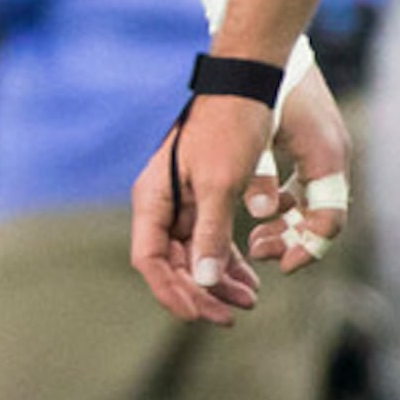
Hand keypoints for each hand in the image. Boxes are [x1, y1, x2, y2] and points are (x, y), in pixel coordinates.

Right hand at [129, 92, 277, 325]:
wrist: (248, 85)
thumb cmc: (228, 127)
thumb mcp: (220, 182)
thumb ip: (211, 233)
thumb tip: (205, 281)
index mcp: (154, 197)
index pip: (149, 260)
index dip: (172, 291)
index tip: (201, 313)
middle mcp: (162, 203)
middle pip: (171, 263)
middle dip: (201, 292)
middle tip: (233, 314)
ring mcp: (182, 202)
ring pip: (193, 256)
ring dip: (217, 282)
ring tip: (250, 300)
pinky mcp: (205, 198)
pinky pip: (210, 241)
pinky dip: (227, 262)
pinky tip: (248, 279)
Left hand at [245, 68, 350, 274]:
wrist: (266, 42)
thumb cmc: (261, 87)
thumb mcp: (255, 138)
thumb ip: (258, 178)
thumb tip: (261, 214)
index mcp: (327, 158)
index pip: (330, 221)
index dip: (307, 248)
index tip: (280, 264)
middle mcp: (335, 154)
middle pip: (324, 213)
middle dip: (293, 237)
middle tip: (257, 250)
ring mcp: (328, 146)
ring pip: (315, 199)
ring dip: (288, 219)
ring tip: (255, 235)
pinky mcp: (315, 139)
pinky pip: (309, 181)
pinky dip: (289, 197)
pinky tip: (261, 203)